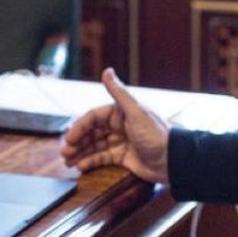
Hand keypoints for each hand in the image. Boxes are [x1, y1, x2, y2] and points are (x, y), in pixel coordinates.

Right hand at [60, 67, 169, 183]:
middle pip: (91, 132)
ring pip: (94, 145)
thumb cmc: (156, 134)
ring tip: (69, 161)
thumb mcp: (136, 112)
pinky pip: (102, 157)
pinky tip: (81, 166)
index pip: (93, 117)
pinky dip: (91, 161)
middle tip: (65, 152)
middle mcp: (119, 125)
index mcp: (120, 112)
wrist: (172, 160)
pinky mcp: (122, 156)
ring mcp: (120, 141)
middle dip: (77, 141)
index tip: (69, 138)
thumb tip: (107, 71)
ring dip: (80, 152)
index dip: (79, 127)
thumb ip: (119, 92)